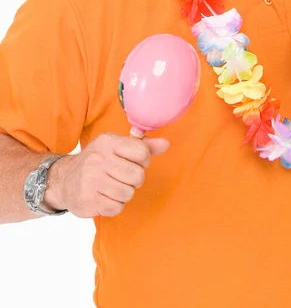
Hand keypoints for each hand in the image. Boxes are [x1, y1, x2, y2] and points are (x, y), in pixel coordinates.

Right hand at [43, 133, 169, 217]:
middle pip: (137, 176)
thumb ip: (143, 146)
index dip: (144, 160)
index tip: (135, 162)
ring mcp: (92, 180)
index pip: (142, 152)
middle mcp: (99, 159)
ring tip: (113, 187)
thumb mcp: (117, 146)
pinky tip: (105, 197)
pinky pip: (117, 207)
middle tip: (123, 177)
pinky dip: (115, 205)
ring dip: (125, 193)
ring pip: (128, 193)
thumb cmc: (98, 161)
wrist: (64, 179)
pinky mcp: (88, 200)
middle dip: (135, 180)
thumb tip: (166, 143)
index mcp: (108, 142)